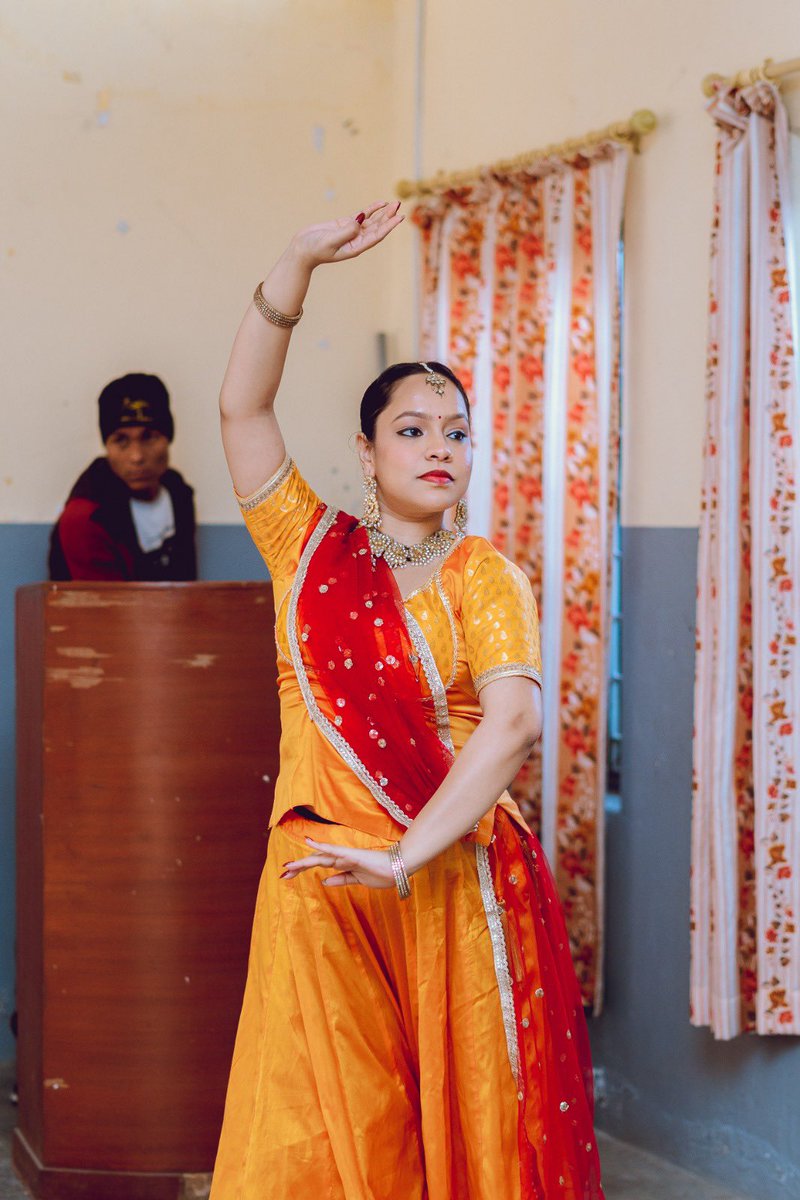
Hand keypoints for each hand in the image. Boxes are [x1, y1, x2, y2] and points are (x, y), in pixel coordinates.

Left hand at [281, 837, 395, 889]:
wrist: (399, 868)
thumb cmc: (382, 873)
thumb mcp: (357, 881)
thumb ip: (341, 879)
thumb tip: (325, 881)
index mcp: (342, 865)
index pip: (319, 866)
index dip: (303, 870)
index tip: (288, 876)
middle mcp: (341, 858)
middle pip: (315, 861)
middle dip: (299, 868)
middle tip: (283, 874)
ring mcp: (346, 855)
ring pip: (320, 857)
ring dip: (304, 862)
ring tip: (288, 866)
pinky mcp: (352, 855)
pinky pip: (334, 850)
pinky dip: (321, 847)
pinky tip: (309, 843)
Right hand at [288, 200, 403, 270]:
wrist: (301, 249)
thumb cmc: (314, 248)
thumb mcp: (330, 241)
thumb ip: (345, 232)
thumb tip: (359, 221)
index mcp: (356, 247)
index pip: (376, 236)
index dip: (389, 226)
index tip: (399, 217)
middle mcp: (357, 240)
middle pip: (377, 227)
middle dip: (388, 216)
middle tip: (398, 205)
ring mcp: (351, 232)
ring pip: (372, 221)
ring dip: (383, 213)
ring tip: (394, 203)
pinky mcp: (345, 225)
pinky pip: (362, 216)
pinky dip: (371, 210)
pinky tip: (380, 203)